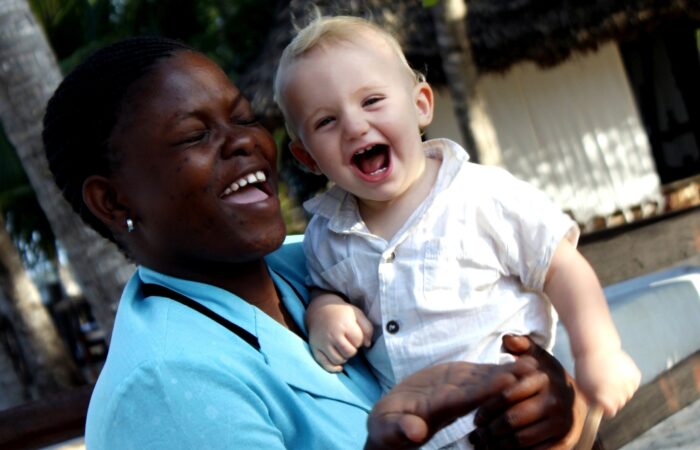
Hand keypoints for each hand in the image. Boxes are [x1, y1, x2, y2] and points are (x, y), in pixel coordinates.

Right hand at [306, 292, 372, 371]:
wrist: (320, 309)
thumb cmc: (342, 313)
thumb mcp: (358, 314)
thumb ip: (367, 328)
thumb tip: (368, 345)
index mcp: (344, 325)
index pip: (358, 341)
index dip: (360, 340)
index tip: (355, 335)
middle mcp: (332, 335)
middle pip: (349, 353)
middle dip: (352, 350)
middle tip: (349, 343)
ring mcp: (322, 342)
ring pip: (338, 360)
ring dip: (344, 357)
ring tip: (343, 349)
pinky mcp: (314, 348)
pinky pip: (324, 364)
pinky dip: (333, 368)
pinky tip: (339, 366)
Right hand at [365, 357, 539, 449]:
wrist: (391, 421)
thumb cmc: (387, 428)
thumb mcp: (389, 429)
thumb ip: (402, 428)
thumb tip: (415, 432)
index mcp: (437, 411)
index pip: (466, 401)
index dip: (486, 391)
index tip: (507, 381)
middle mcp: (454, 402)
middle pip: (484, 390)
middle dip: (508, 380)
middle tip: (533, 370)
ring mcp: (457, 392)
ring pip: (485, 381)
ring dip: (509, 372)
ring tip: (535, 362)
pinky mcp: (456, 383)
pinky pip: (478, 375)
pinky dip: (497, 367)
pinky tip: (517, 360)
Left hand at [468, 335, 586, 449]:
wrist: (580, 403)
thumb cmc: (550, 380)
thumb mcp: (539, 359)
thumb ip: (523, 346)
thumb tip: (507, 339)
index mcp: (543, 379)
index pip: (507, 395)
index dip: (488, 408)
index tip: (476, 418)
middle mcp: (554, 401)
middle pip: (512, 419)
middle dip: (490, 431)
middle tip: (475, 437)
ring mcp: (561, 423)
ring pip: (521, 439)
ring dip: (499, 446)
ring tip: (484, 447)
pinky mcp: (565, 442)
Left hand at [575, 347, 639, 416]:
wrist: (596, 347)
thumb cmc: (586, 368)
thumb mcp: (583, 386)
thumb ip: (591, 401)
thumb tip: (598, 411)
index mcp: (606, 399)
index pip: (610, 412)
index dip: (603, 406)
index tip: (599, 399)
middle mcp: (620, 394)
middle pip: (619, 404)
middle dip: (611, 397)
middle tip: (602, 385)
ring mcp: (629, 385)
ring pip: (627, 394)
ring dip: (619, 389)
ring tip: (608, 376)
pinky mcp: (636, 375)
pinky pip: (632, 384)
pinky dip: (626, 380)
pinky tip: (616, 371)